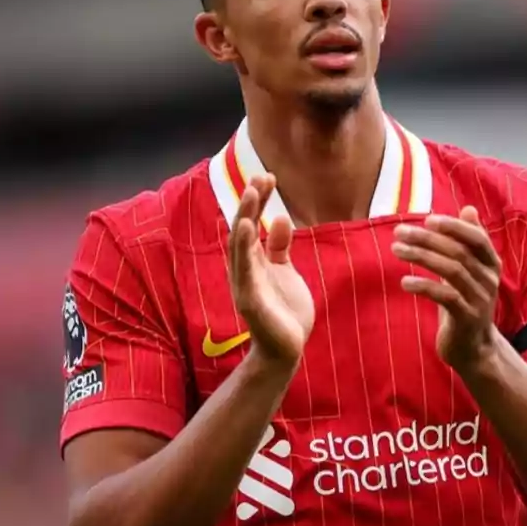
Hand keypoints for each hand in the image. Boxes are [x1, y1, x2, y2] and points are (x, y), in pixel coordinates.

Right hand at [229, 174, 314, 367]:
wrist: (286, 349)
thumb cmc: (285, 311)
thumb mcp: (285, 272)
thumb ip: (280, 248)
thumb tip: (281, 218)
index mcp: (254, 261)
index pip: (253, 223)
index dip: (259, 200)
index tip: (269, 177)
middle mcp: (245, 268)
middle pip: (243, 229)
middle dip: (250, 202)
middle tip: (260, 177)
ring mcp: (245, 283)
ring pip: (240, 245)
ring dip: (245, 218)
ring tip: (251, 193)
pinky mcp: (250, 299)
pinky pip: (246, 270)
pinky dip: (244, 248)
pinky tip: (248, 227)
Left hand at [392, 206, 501, 374]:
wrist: (473, 348)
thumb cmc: (466, 302)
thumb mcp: (469, 270)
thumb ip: (467, 242)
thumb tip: (469, 208)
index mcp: (491, 264)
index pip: (477, 238)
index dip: (454, 226)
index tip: (427, 219)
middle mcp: (489, 280)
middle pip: (458, 252)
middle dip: (427, 239)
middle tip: (399, 232)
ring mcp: (480, 300)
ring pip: (451, 271)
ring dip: (421, 257)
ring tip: (396, 250)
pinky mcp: (467, 318)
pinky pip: (445, 297)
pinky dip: (424, 287)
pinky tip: (404, 283)